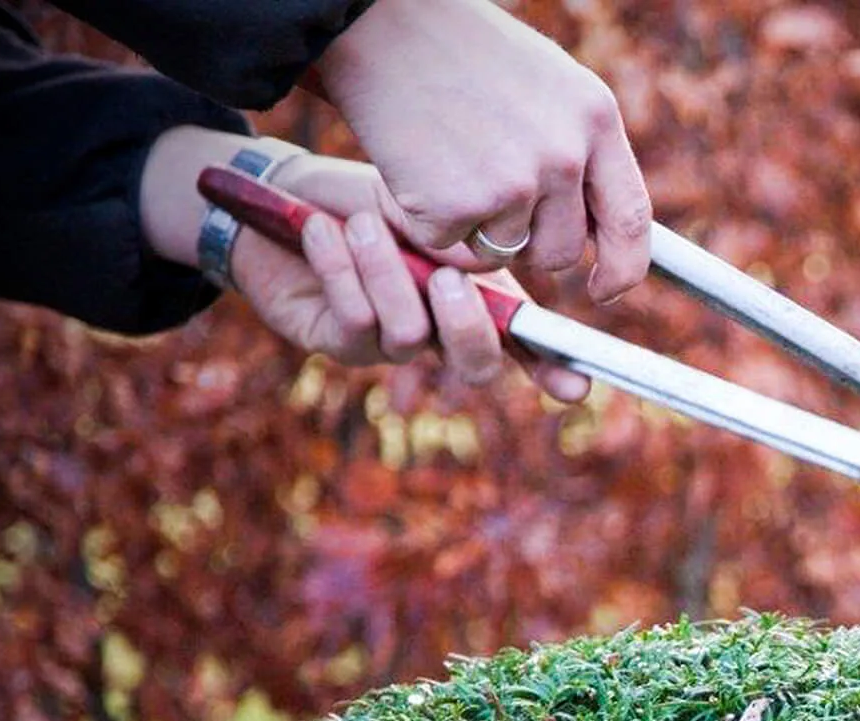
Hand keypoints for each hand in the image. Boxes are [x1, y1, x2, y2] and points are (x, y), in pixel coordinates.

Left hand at [235, 154, 589, 400]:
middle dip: (469, 327)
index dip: (553, 369)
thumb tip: (474, 270)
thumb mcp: (418, 206)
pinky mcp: (338, 343)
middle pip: (477, 367)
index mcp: (476, 298)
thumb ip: (454, 240)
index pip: (526, 343)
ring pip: (410, 335)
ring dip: (387, 273)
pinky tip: (324, 233)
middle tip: (447, 279)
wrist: (281, 196)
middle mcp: (439, 331)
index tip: (578, 387)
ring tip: (362, 224)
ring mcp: (390, 343)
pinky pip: (355, 321)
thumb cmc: (361, 200)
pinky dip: (341, 269)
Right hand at [315, 0, 650, 300]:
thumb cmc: (460, 53)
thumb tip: (600, 230)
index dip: (622, 268)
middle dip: (527, 245)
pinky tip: (415, 167)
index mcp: (595, 118)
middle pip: (561, 251)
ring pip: (503, 253)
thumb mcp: (549, 86)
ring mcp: (512, 183)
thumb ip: (582, 152)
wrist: (378, 23)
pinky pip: (449, 246)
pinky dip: (426, 221)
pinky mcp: (457, 205)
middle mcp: (564, 154)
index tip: (603, 290)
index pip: (630, 220)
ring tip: (447, 164)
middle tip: (485, 200)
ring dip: (473, 228)